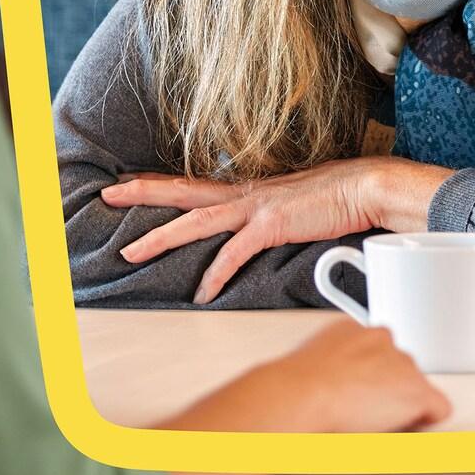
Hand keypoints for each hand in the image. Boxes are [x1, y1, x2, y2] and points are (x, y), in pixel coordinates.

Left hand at [102, 156, 450, 302]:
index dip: (162, 183)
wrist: (366, 188)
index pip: (196, 184)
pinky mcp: (271, 226)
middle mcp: (246, 194)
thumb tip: (263, 220)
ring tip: (131, 249)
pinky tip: (200, 294)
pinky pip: (233, 254)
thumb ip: (272, 211)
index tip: (131, 181)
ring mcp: (256, 208)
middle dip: (143, 192)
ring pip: (196, 220)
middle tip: (108, 194)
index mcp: (250, 189)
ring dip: (160, 236)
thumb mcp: (295, 201)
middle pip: (183, 192)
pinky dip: (214, 274)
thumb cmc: (337, 196)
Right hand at [254, 318, 451, 431]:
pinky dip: (426, 419)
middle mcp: (382, 339)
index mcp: (352, 329)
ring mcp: (402, 364)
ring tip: (373, 422)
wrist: (303, 395)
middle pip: (397, 368)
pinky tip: (406, 428)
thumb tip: (333, 383)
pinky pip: (437, 407)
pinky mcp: (417, 390)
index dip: (370, 378)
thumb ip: (332, 365)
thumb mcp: (311, 361)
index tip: (359, 392)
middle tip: (364, 411)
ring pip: (414, 387)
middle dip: (386, 389)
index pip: (376, 351)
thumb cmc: (296, 387)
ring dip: (400, 403)